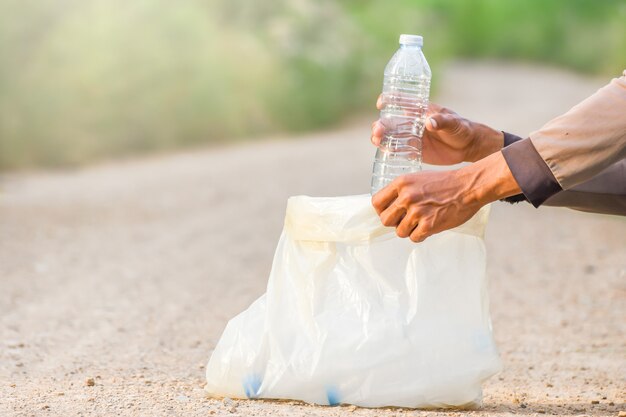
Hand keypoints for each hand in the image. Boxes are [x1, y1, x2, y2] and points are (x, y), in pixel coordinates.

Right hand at [371, 97, 503, 164]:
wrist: (467, 147)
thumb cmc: (461, 129)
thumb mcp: (454, 123)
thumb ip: (442, 121)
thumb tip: (429, 122)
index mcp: (420, 110)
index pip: (401, 101)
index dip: (388, 99)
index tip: (381, 103)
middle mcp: (412, 122)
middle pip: (390, 121)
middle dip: (381, 125)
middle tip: (377, 131)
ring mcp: (411, 137)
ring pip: (390, 136)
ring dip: (380, 137)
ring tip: (376, 141)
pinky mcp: (413, 150)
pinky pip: (397, 150)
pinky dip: (389, 150)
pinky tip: (384, 151)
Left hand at [372, 152, 521, 241]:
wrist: (469, 187)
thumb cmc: (445, 183)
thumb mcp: (418, 179)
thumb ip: (403, 191)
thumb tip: (390, 208)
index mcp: (401, 183)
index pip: (377, 202)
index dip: (382, 211)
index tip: (389, 213)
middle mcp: (407, 197)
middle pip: (385, 220)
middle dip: (394, 223)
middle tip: (405, 221)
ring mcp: (417, 211)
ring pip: (399, 232)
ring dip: (409, 231)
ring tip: (420, 223)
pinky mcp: (429, 224)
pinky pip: (414, 238)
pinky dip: (420, 236)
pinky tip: (428, 228)